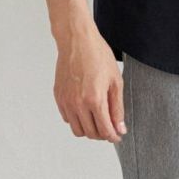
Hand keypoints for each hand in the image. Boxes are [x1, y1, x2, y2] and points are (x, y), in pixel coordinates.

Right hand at [52, 22, 126, 141]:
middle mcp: (77, 104)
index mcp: (94, 100)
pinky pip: (67, 118)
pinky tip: (85, 110)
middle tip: (110, 127)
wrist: (77, 41)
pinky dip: (77, 120)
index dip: (113, 137)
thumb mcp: (116, 82)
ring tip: (98, 119)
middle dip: (102, 134)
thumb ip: (117, 108)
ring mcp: (66, 101)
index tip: (118, 136)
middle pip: (90, 133)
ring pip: (77, 130)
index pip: (104, 130)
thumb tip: (120, 128)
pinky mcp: (58, 97)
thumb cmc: (98, 56)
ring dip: (89, 129)